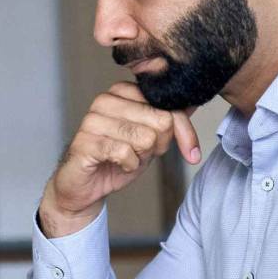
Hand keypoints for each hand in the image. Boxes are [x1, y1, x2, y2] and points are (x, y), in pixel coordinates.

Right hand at [39, 82, 199, 236]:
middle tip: (141, 154)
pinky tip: (118, 165)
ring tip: (126, 158)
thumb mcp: (151, 139)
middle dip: (158, 146)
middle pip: (160, 121)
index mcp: (122, 92)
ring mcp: (93, 120)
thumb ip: (169, 120)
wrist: (84, 186)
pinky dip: (128, 165)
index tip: (192, 153)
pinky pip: (125, 152)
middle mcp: (106, 100)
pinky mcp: (85, 141)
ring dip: (141, 157)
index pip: (168, 104)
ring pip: (145, 138)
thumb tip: (193, 103)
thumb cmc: (116, 159)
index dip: (184, 132)